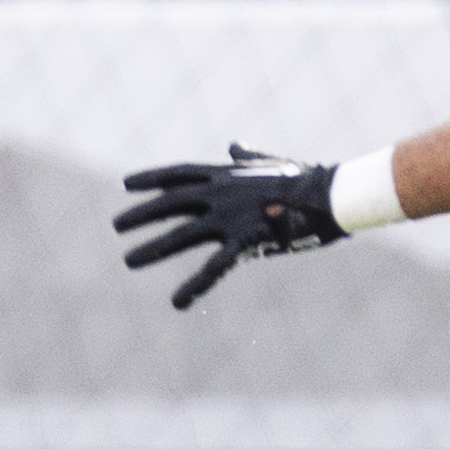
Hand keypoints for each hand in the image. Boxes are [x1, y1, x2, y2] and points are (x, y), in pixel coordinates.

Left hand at [113, 145, 346, 307]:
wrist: (332, 195)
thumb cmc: (308, 178)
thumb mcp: (271, 163)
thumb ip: (247, 158)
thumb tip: (234, 146)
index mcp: (226, 175)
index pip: (179, 174)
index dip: (151, 178)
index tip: (126, 184)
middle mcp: (220, 194)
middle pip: (170, 203)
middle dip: (142, 214)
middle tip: (117, 225)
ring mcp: (229, 218)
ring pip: (180, 235)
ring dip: (152, 248)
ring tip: (128, 260)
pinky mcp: (244, 241)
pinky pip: (213, 269)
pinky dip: (194, 287)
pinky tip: (177, 303)